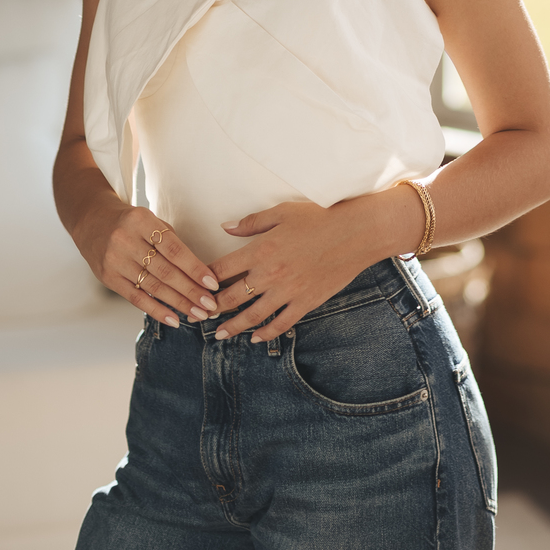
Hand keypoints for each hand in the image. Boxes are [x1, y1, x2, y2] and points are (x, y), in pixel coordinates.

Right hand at [74, 199, 221, 327]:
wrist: (92, 221)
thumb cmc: (131, 222)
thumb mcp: (150, 220)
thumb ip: (170, 241)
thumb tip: (198, 271)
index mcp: (142, 221)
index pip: (174, 249)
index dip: (194, 268)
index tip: (212, 283)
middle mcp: (126, 241)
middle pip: (165, 271)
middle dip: (191, 291)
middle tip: (210, 306)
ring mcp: (115, 261)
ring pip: (153, 287)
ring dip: (178, 303)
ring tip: (198, 314)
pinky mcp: (108, 278)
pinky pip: (136, 298)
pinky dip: (157, 310)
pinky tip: (174, 320)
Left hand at [209, 199, 387, 342]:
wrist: (356, 233)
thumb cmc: (320, 217)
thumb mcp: (283, 212)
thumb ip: (252, 223)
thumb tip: (225, 228)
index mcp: (261, 250)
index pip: (222, 269)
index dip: (204, 280)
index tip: (194, 287)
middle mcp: (270, 274)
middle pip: (232, 297)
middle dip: (212, 309)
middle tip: (199, 316)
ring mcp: (288, 292)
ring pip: (252, 316)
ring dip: (233, 327)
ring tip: (219, 335)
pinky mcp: (305, 302)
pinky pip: (280, 323)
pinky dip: (265, 333)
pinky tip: (255, 338)